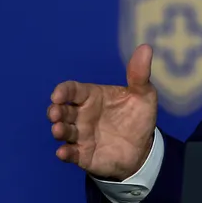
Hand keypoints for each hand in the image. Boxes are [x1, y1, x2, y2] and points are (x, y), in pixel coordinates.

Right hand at [48, 43, 158, 180]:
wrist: (143, 147)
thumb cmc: (138, 116)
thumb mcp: (143, 94)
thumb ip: (140, 74)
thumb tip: (146, 47)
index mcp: (92, 97)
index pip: (73, 90)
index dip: (63, 91)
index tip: (58, 95)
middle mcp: (82, 115)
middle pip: (62, 110)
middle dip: (55, 111)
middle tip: (55, 112)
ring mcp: (81, 135)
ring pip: (64, 131)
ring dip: (59, 130)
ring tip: (58, 130)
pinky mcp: (83, 154)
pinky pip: (71, 154)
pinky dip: (65, 153)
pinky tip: (63, 152)